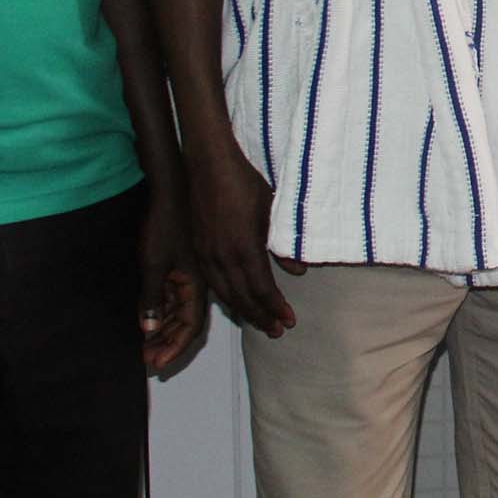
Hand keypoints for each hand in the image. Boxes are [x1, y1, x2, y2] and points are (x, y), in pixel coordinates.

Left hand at [137, 188, 208, 372]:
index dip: (175, 346)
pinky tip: (146, 323)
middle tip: (148, 360)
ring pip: (176, 312)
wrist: (170, 191)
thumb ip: (151, 298)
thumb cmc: (165, 225)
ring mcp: (186, 275)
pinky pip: (170, 298)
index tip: (159, 363)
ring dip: (162, 331)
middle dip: (167, 343)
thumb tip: (147, 329)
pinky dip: (159, 313)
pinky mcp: (176, 267)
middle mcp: (195, 283)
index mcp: (195, 284)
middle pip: (185, 323)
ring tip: (145, 347)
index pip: (190, 325)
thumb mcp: (153, 264)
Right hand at [188, 142, 298, 336]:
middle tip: (276, 331)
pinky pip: (212, 282)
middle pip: (242, 297)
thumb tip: (299, 272)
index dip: (276, 308)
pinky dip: (226, 297)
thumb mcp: (272, 212)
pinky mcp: (198, 248)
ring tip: (260, 323)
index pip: (262, 289)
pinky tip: (235, 302)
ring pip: (225, 293)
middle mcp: (222, 256)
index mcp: (243, 248)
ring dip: (243, 311)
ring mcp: (206, 253)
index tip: (289, 321)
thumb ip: (284, 246)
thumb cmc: (245, 184)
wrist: (209, 166)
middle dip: (261, 317)